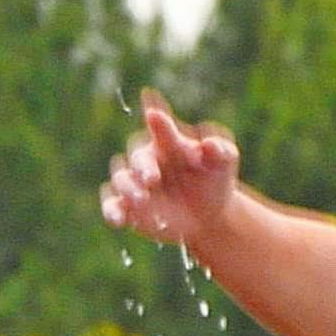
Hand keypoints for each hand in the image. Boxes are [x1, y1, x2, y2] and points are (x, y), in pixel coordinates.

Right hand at [103, 92, 242, 251]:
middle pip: (137, 156)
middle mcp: (147, 159)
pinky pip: (113, 206)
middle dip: (143, 166)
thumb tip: (209, 144)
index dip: (158, 123)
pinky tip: (117, 220)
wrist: (209, 215)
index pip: (160, 127)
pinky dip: (112, 211)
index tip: (154, 115)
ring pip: (122, 178)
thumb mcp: (224, 162)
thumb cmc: (214, 179)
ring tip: (142, 200)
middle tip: (153, 178)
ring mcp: (136, 183)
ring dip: (128, 188)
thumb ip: (219, 150)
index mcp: (168, 141)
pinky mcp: (129, 208)